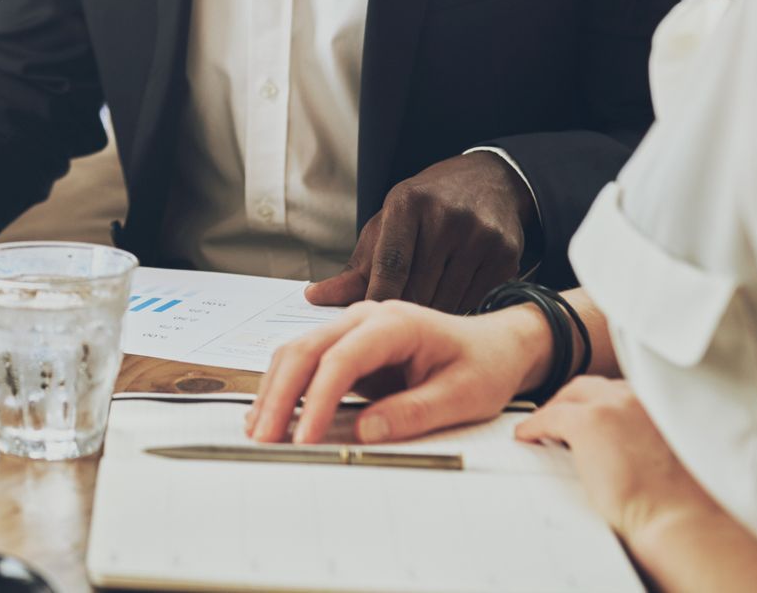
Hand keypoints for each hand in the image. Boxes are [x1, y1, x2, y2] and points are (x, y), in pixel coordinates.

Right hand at [246, 298, 553, 444]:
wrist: (496, 346)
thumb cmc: (483, 366)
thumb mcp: (462, 396)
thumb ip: (413, 413)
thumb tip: (365, 431)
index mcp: (395, 324)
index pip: (342, 359)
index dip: (318, 399)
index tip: (306, 438)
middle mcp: (366, 318)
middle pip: (306, 349)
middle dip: (280, 395)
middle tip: (265, 437)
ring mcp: (353, 329)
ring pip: (297, 352)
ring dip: (275, 390)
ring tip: (260, 431)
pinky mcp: (347, 347)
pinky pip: (306, 362)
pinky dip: (285, 387)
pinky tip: (272, 413)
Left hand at [306, 152, 533, 312]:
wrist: (488, 180)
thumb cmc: (426, 207)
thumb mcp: (388, 224)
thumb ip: (358, 267)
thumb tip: (315, 297)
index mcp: (408, 202)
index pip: (390, 264)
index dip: (378, 299)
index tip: (368, 326)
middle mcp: (447, 215)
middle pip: (418, 288)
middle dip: (404, 311)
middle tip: (396, 328)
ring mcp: (480, 234)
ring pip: (448, 300)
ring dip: (433, 315)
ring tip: (425, 315)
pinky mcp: (506, 253)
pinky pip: (476, 300)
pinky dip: (460, 309)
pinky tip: (453, 300)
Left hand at [516, 379, 719, 545]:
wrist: (680, 517)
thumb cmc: (681, 501)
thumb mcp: (671, 455)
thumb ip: (650, 439)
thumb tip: (630, 448)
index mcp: (659, 404)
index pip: (619, 392)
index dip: (600, 404)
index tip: (591, 415)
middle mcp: (636, 397)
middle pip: (592, 387)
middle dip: (573, 400)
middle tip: (559, 417)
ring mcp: (612, 407)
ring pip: (570, 397)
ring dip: (555, 410)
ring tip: (543, 427)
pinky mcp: (587, 424)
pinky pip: (548, 418)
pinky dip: (534, 426)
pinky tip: (526, 436)